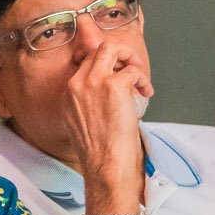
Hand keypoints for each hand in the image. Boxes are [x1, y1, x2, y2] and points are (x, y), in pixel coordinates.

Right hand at [60, 36, 151, 213]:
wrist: (105, 165)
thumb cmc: (100, 151)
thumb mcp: (84, 122)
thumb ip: (89, 101)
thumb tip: (105, 90)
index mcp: (68, 93)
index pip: (84, 61)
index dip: (103, 61)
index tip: (117, 68)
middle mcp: (77, 84)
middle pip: (97, 49)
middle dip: (119, 53)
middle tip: (132, 68)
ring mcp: (94, 83)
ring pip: (111, 48)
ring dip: (130, 59)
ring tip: (139, 80)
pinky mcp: (113, 86)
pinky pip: (132, 70)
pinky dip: (142, 79)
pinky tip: (145, 92)